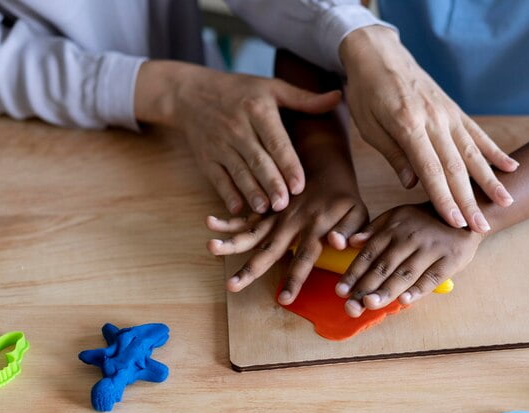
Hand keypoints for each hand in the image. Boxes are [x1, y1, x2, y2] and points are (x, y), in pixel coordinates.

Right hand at [133, 61, 340, 214]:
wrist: (190, 93)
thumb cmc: (239, 91)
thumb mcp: (270, 87)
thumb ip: (304, 98)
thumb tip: (338, 97)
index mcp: (257, 109)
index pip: (275, 141)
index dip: (287, 164)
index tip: (299, 184)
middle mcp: (237, 128)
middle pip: (257, 160)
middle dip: (271, 183)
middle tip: (284, 204)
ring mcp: (219, 145)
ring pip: (238, 172)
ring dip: (251, 192)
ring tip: (265, 209)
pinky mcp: (206, 159)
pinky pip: (217, 179)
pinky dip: (227, 195)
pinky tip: (238, 209)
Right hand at [206, 172, 367, 304]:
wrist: (325, 161)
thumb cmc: (344, 195)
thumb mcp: (357, 211)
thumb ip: (350, 230)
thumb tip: (337, 244)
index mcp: (315, 226)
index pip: (305, 258)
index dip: (294, 279)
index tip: (283, 299)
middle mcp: (291, 222)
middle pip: (268, 249)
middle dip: (250, 269)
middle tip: (232, 285)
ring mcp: (276, 214)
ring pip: (251, 231)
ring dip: (230, 241)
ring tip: (211, 247)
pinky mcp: (266, 207)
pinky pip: (245, 216)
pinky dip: (229, 220)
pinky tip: (211, 223)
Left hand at [336, 203, 482, 316]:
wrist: (464, 212)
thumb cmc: (423, 220)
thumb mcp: (397, 216)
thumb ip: (374, 230)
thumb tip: (351, 242)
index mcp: (393, 228)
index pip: (369, 254)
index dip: (354, 273)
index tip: (340, 291)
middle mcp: (409, 237)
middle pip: (384, 266)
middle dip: (365, 287)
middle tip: (350, 305)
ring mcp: (431, 248)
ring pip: (405, 273)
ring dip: (387, 290)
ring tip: (370, 304)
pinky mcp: (450, 259)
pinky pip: (432, 276)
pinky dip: (418, 289)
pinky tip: (404, 301)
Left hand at [339, 26, 517, 233]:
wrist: (379, 53)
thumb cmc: (367, 92)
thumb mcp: (369, 126)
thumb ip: (394, 154)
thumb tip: (412, 184)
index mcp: (409, 125)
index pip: (430, 171)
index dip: (444, 199)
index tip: (456, 223)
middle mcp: (435, 119)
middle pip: (456, 168)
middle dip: (470, 201)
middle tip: (482, 228)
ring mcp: (448, 114)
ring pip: (473, 153)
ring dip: (490, 180)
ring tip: (506, 202)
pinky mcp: (454, 110)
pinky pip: (477, 134)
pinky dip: (495, 152)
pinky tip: (512, 167)